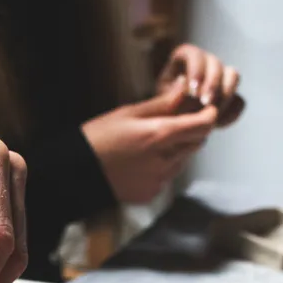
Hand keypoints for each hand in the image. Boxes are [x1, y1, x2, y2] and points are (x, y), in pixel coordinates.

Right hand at [82, 79, 217, 203]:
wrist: (74, 173)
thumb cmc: (96, 138)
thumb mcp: (127, 113)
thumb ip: (162, 103)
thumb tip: (185, 89)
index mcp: (159, 136)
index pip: (203, 125)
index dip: (208, 114)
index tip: (204, 108)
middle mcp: (164, 161)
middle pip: (197, 142)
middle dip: (192, 131)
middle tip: (174, 122)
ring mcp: (159, 180)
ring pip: (183, 160)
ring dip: (178, 149)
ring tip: (152, 143)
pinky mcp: (151, 193)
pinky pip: (167, 176)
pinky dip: (163, 166)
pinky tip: (141, 161)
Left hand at [156, 43, 244, 126]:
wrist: (170, 122)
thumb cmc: (160, 107)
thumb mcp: (161, 98)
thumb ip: (172, 93)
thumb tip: (185, 85)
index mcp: (184, 57)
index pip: (194, 54)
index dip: (196, 70)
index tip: (192, 90)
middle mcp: (205, 62)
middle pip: (216, 63)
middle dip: (213, 84)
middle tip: (204, 103)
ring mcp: (220, 76)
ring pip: (233, 76)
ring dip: (226, 94)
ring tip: (213, 113)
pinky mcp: (229, 94)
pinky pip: (239, 100)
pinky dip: (232, 112)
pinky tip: (218, 124)